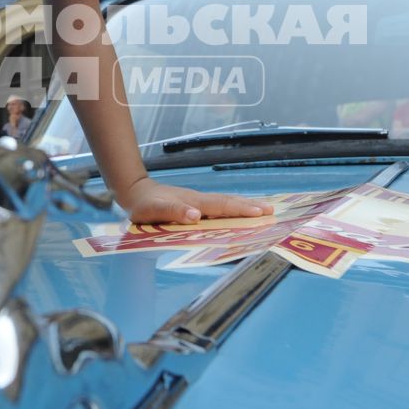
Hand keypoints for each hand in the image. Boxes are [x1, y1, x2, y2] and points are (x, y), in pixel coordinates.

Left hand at [114, 177, 268, 225]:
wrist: (135, 192)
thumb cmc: (144, 205)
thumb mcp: (154, 211)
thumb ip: (173, 212)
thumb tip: (196, 215)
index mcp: (193, 203)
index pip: (221, 206)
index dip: (240, 210)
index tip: (259, 213)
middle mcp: (199, 201)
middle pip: (229, 202)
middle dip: (250, 206)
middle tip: (272, 211)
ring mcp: (198, 201)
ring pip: (226, 202)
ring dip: (245, 205)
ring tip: (264, 209)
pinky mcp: (196, 204)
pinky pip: (219, 206)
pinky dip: (233, 207)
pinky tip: (240, 210)